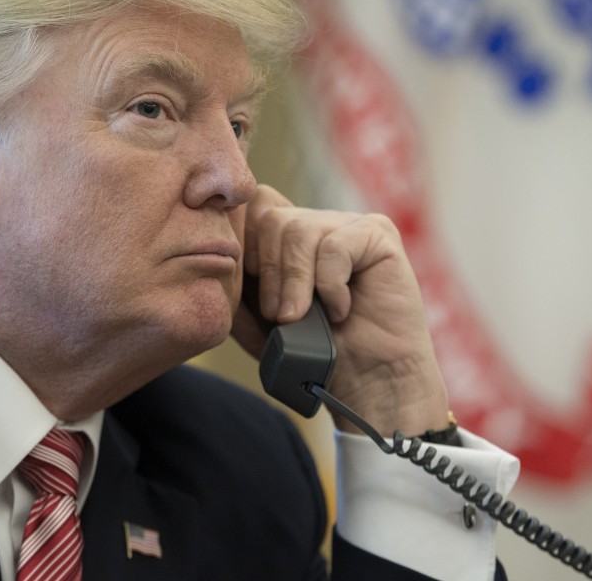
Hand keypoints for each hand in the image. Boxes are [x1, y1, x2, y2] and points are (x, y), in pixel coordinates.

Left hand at [232, 185, 449, 436]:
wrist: (364, 384)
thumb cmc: (310, 352)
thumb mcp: (254, 319)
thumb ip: (231, 283)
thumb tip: (213, 252)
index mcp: (286, 236)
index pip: (252, 208)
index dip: (242, 242)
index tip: (246, 284)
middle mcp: (317, 222)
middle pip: (272, 218)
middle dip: (267, 271)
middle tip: (277, 315)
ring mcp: (349, 225)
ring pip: (299, 230)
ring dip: (294, 281)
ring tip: (300, 317)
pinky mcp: (378, 235)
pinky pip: (335, 246)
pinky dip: (330, 285)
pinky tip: (339, 311)